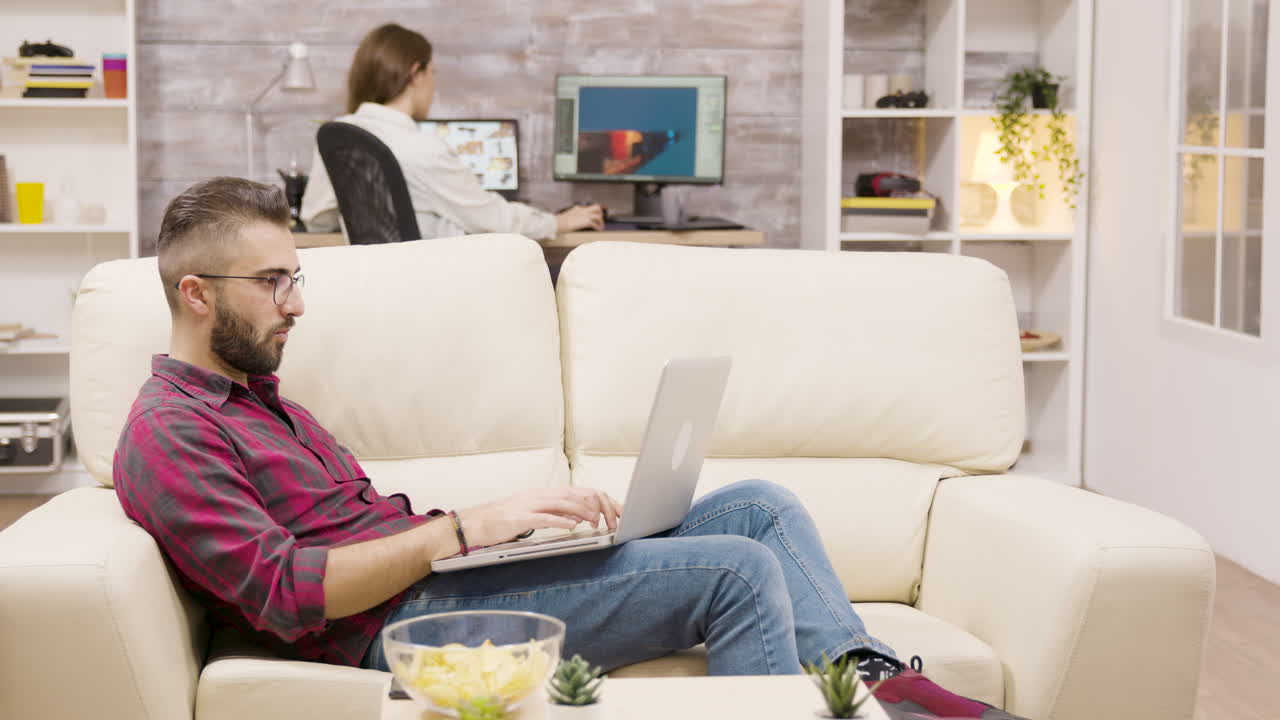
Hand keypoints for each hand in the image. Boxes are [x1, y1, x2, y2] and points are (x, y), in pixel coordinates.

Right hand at [454, 487, 623, 548]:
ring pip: (562, 502)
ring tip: (597, 521)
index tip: (614, 511)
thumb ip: (554, 514)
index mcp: (543, 494)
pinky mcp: (519, 517)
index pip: (578, 491)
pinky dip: (561, 520)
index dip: (599, 499)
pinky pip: (544, 517)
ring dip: (583, 511)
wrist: (474, 523)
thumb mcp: (533, 514)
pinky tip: (573, 525)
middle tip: (613, 516)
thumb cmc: (503, 521)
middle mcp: (538, 495)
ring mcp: (528, 504)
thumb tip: (577, 518)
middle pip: (575, 493)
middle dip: (597, 503)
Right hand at [555, 203, 603, 231]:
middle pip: (597, 207)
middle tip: (600, 220)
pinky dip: (598, 227)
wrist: (556, 223)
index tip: (596, 217)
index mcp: (578, 208)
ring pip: (598, 215)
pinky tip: (598, 230)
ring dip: (601, 221)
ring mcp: (584, 215)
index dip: (594, 213)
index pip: (590, 207)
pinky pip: (595, 224)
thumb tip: (576, 222)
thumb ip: (574, 217)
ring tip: (601, 227)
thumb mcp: (568, 217)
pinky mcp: (585, 221)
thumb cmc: (559, 222)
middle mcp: (583, 210)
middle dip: (600, 214)